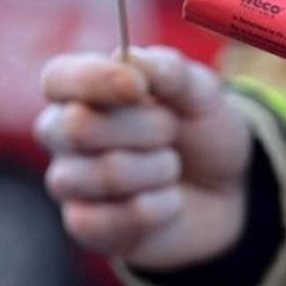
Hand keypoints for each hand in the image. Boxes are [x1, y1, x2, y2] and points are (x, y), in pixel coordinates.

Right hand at [35, 47, 252, 270]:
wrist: (225, 188)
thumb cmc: (202, 131)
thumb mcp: (202, 93)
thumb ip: (171, 71)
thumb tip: (132, 59)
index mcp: (84, 90)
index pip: (59, 79)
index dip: (96, 81)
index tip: (140, 88)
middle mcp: (65, 134)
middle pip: (79, 127)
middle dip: (148, 128)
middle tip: (173, 131)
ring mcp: (72, 181)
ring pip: (106, 174)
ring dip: (160, 169)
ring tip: (172, 166)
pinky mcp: (88, 226)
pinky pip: (115, 219)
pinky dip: (160, 207)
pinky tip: (169, 200)